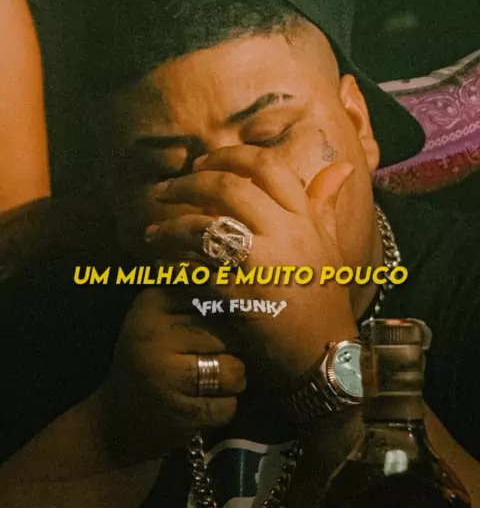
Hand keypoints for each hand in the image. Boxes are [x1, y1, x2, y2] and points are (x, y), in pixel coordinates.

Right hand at [99, 288, 245, 463]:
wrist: (115, 423)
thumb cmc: (150, 362)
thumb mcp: (162, 321)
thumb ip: (198, 298)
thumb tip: (252, 282)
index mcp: (151, 302)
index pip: (216, 297)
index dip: (230, 316)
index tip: (217, 330)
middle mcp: (155, 334)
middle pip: (231, 334)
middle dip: (232, 351)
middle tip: (204, 362)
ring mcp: (165, 374)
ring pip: (235, 369)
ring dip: (231, 382)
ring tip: (206, 385)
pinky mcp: (180, 411)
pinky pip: (229, 405)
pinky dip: (222, 410)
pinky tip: (197, 407)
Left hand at [142, 146, 357, 387]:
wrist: (324, 352)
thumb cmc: (324, 296)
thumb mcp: (330, 245)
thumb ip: (325, 203)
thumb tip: (343, 167)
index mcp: (304, 216)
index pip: (266, 165)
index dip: (229, 156)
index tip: (203, 163)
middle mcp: (285, 232)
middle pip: (228, 187)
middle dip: (189, 183)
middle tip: (166, 190)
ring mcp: (262, 263)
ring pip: (205, 227)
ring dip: (172, 227)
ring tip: (154, 233)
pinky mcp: (242, 294)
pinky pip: (197, 270)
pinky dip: (175, 266)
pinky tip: (161, 266)